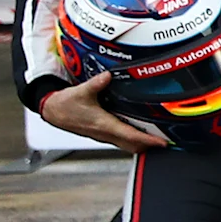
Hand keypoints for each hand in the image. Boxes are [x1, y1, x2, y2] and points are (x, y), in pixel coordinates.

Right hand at [40, 71, 168, 152]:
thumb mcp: (80, 91)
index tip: (162, 142)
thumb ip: (96, 83)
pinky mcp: (101, 134)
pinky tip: (141, 133)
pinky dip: (133, 140)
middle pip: (132, 145)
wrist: (52, 111)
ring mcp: (103, 135)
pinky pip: (121, 141)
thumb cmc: (65, 104)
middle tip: (168, 141)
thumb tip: (108, 75)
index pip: (129, 135)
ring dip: (142, 144)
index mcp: (102, 124)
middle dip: (149, 145)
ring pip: (127, 145)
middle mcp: (104, 133)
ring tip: (159, 139)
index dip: (147, 140)